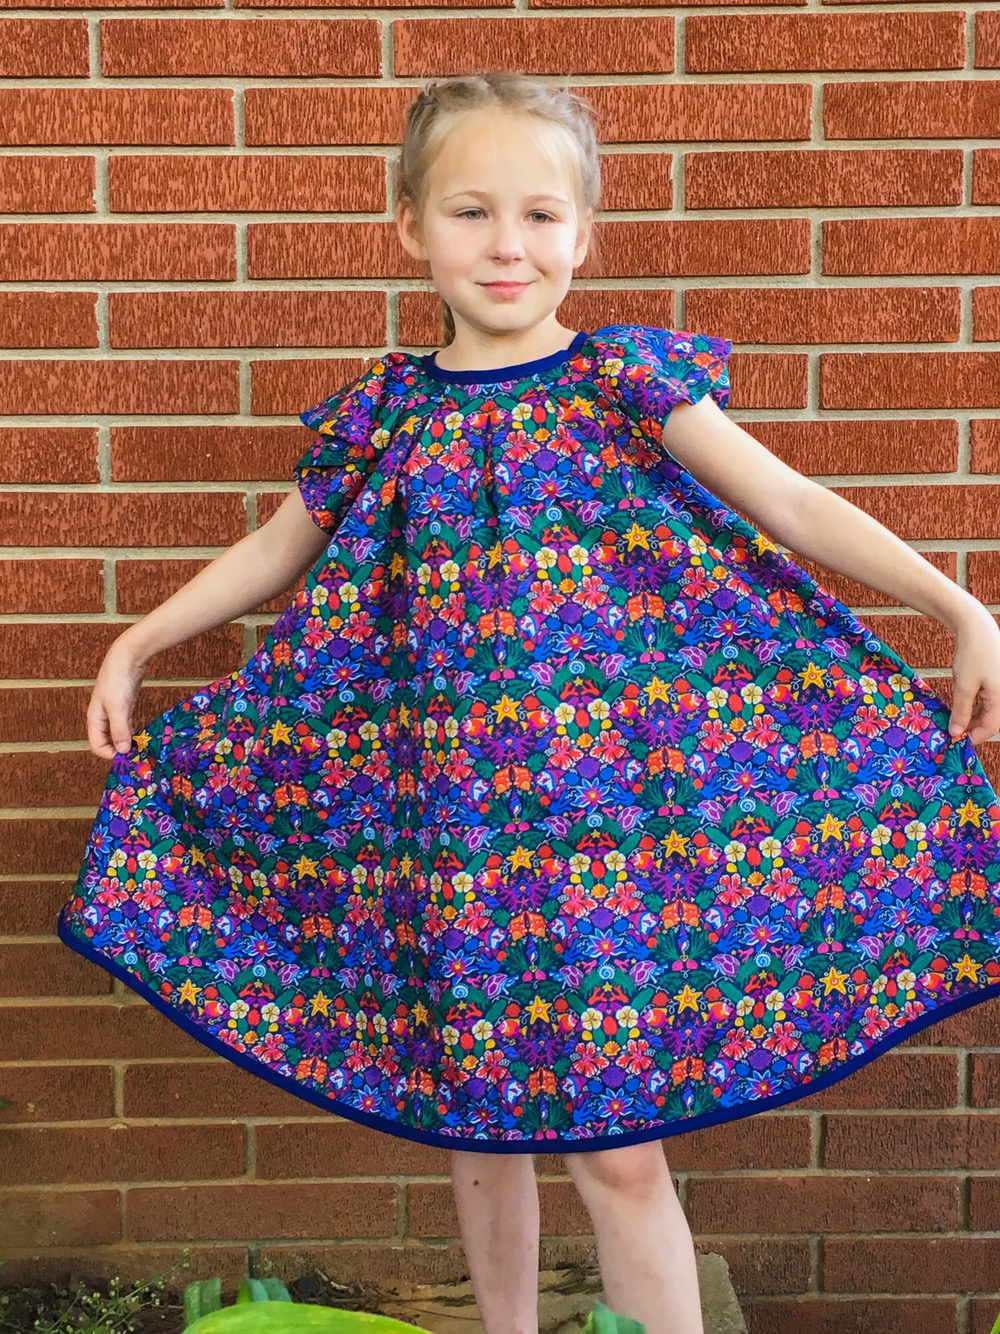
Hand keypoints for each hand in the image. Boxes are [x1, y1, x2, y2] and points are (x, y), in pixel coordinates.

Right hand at [87, 637, 147, 759]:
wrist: (127, 656)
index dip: (109, 754)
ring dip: (128, 741)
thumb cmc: (118, 680)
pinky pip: (127, 724)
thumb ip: (119, 730)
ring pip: (118, 733)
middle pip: (107, 741)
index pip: (97, 745)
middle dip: (120, 750)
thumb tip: (122, 751)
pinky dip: (133, 731)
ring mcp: (114, 711)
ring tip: (142, 748)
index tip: (127, 757)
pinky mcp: (125, 705)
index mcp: (95, 718)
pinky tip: (143, 735)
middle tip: (137, 754)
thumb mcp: (118, 707)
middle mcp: (102, 717)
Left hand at [947, 607, 999, 745]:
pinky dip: (973, 704)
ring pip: (988, 709)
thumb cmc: (972, 654)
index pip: (991, 727)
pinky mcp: (995, 679)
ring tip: (953, 720)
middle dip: (971, 727)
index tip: (955, 741)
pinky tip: (959, 707)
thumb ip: (961, 711)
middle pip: (990, 719)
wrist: (976, 626)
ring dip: (971, 716)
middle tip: (951, 731)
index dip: (974, 736)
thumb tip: (956, 733)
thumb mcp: (964, 685)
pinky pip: (986, 698)